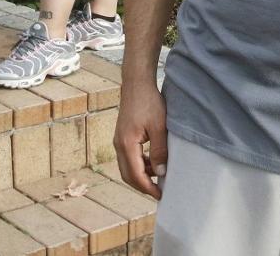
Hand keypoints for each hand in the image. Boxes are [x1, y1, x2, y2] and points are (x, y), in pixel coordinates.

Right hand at [114, 81, 168, 198]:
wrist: (136, 84)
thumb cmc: (148, 102)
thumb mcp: (159, 127)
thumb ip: (159, 151)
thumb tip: (161, 173)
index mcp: (127, 144)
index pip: (136, 175)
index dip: (148, 188)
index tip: (161, 194)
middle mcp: (118, 145)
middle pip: (128, 175)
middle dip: (143, 185)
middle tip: (159, 190)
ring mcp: (118, 140)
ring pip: (127, 167)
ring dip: (141, 175)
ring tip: (159, 175)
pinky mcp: (122, 136)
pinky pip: (128, 158)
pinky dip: (139, 164)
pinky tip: (152, 161)